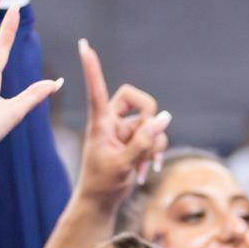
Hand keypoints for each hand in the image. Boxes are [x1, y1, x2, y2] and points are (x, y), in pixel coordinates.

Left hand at [74, 38, 169, 214]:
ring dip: (154, 145)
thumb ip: (143, 141)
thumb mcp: (123, 163)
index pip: (96, 89)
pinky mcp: (136, 142)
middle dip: (149, 117)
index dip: (92, 68)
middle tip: (149, 137)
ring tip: (143, 167)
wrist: (101, 202)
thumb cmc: (102, 183)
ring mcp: (126, 132)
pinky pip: (156, 138)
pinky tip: (148, 171)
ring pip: (152, 123)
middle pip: (138, 99)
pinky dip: (155, 153)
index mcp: (100, 123)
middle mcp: (113, 122)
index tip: (84, 45)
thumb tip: (164, 118)